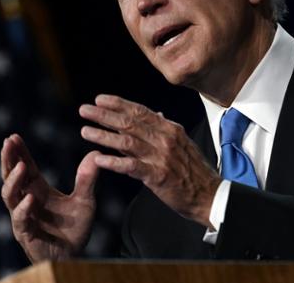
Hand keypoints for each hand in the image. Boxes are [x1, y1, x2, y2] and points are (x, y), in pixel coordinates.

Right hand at [0, 134, 99, 261]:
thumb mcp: (85, 201)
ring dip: (14, 180)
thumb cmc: (74, 228)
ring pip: (10, 196)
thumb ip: (87, 179)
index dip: (19, 152)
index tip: (13, 136)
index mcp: (38, 190)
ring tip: (21, 165)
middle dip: (9, 160)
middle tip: (8, 142)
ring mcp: (23, 217)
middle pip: (12, 176)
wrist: (74, 255)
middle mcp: (27, 200)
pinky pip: (21, 219)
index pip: (25, 167)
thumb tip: (95, 153)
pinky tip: (30, 199)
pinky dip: (24, 208)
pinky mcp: (26, 233)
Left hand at [79, 94, 220, 227]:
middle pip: (129, 123)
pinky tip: (98, 159)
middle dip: (104, 115)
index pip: (140, 111)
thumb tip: (156, 113)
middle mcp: (165, 138)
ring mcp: (161, 156)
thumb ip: (164, 129)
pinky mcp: (158, 176)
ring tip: (85, 131)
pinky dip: (113, 162)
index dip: (118, 104)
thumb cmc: (193, 170)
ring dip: (103, 136)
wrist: (209, 195)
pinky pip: (131, 166)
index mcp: (170, 128)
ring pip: (126, 142)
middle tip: (84, 110)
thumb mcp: (181, 143)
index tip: (99, 99)